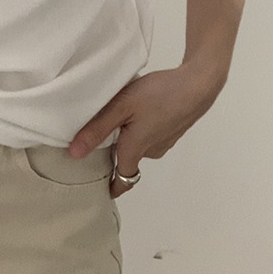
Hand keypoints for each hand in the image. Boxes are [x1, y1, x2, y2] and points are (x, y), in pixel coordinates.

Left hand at [67, 64, 222, 198]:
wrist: (198, 84)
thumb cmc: (158, 94)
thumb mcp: (120, 107)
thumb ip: (97, 129)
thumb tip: (74, 154)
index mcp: (135, 149)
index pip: (123, 179)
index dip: (112, 187)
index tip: (101, 190)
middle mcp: (151, 151)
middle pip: (127, 158)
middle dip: (114, 152)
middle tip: (97, 136)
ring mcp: (165, 141)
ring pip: (139, 145)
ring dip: (128, 137)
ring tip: (117, 116)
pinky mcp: (173, 129)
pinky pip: (150, 135)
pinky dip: (141, 128)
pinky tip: (139, 109)